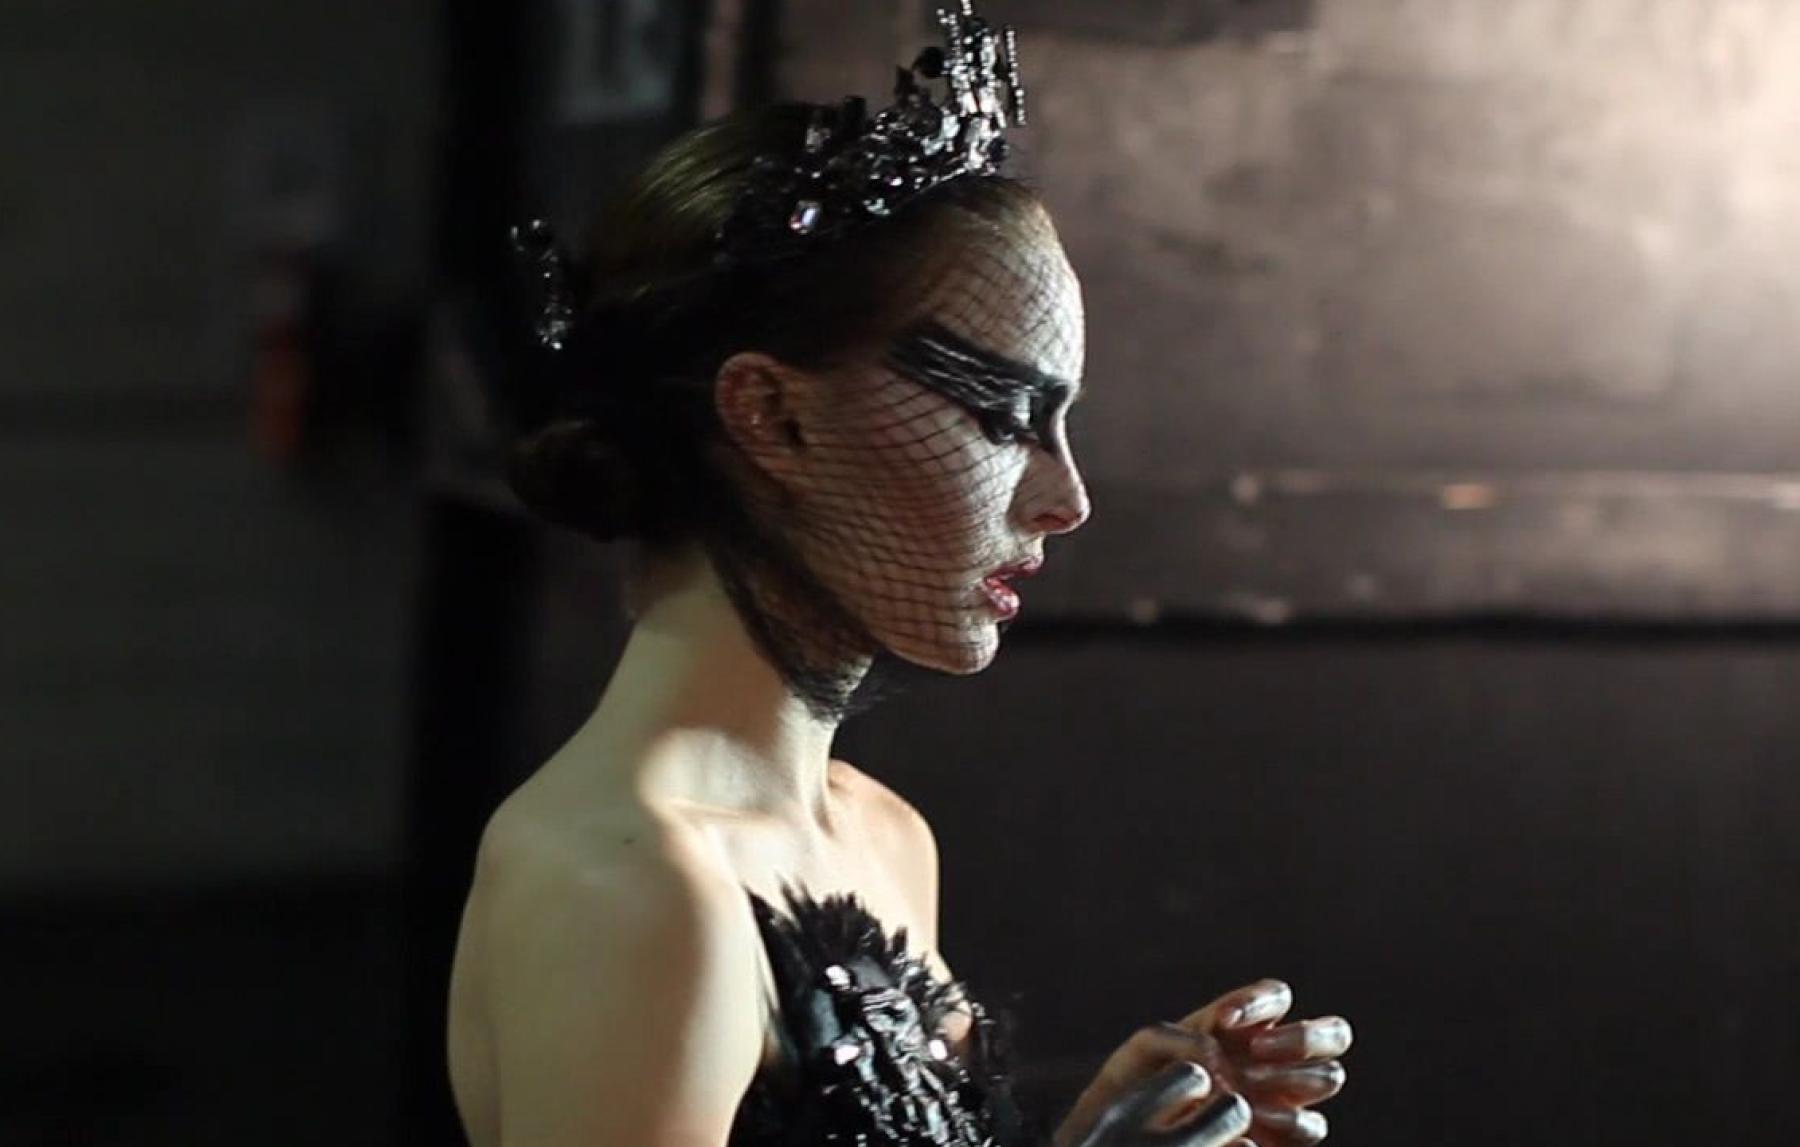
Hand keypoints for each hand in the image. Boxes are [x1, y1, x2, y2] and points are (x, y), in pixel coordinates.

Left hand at [1052, 980, 1350, 1146]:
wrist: (1133, 1127)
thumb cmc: (1141, 1080)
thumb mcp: (1150, 1047)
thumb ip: (1182, 1037)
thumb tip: (1219, 1057)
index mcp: (1247, 1024)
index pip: (1278, 996)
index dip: (1260, 1002)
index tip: (1222, 1020)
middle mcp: (1276, 1056)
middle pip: (1334, 1032)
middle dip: (1302, 1037)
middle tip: (1257, 1050)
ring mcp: (1286, 1096)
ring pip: (1328, 1076)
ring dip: (1292, 1078)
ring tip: (1246, 1088)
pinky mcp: (1284, 1135)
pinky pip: (1312, 1125)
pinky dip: (1288, 1121)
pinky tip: (1251, 1121)